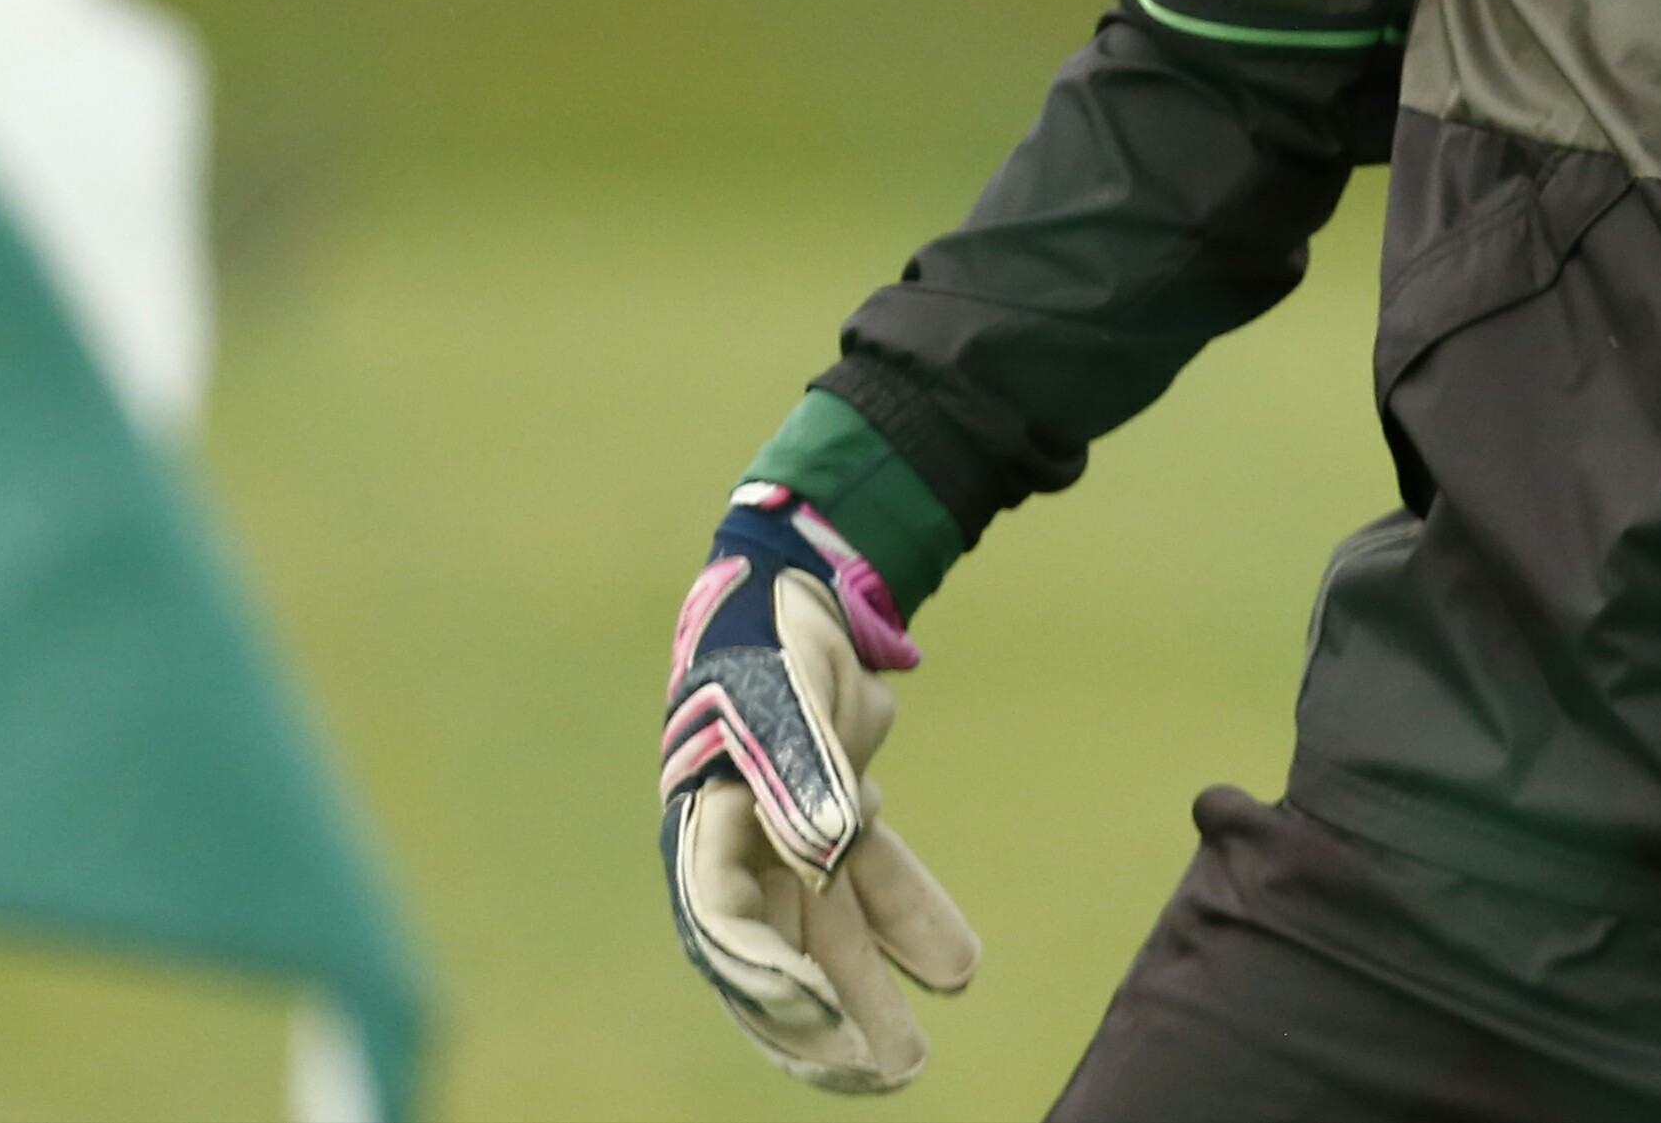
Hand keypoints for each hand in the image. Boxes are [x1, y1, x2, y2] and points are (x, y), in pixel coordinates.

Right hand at [659, 483, 979, 1092]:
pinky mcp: (834, 819)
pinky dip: (908, 920)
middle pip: (774, 955)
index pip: (723, 919)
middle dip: (820, 1022)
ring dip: (866, 993)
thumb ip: (803, 770)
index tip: (820, 1012)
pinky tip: (957, 965)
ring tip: (911, 1060)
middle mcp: (738, 843)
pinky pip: (869, 885)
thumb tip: (828, 852)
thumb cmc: (772, 636)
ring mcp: (785, 837)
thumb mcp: (783, 693)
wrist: (796, 586)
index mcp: (703, 816)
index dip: (764, 973)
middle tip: (878, 1073)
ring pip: (825, 935)